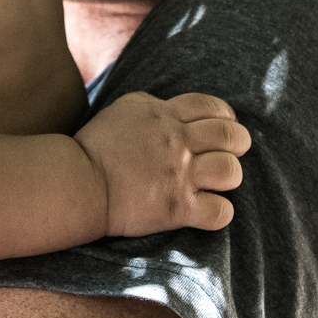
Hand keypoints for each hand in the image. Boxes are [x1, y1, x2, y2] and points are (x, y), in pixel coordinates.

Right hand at [74, 92, 250, 236]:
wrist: (80, 181)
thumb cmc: (97, 145)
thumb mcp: (125, 108)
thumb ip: (155, 106)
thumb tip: (174, 110)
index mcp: (165, 114)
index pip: (212, 107)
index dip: (225, 116)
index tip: (225, 125)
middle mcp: (177, 142)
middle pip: (230, 136)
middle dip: (238, 143)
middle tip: (231, 151)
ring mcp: (179, 176)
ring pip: (231, 171)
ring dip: (229, 176)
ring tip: (218, 181)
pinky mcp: (177, 208)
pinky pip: (220, 212)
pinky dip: (220, 212)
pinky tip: (209, 209)